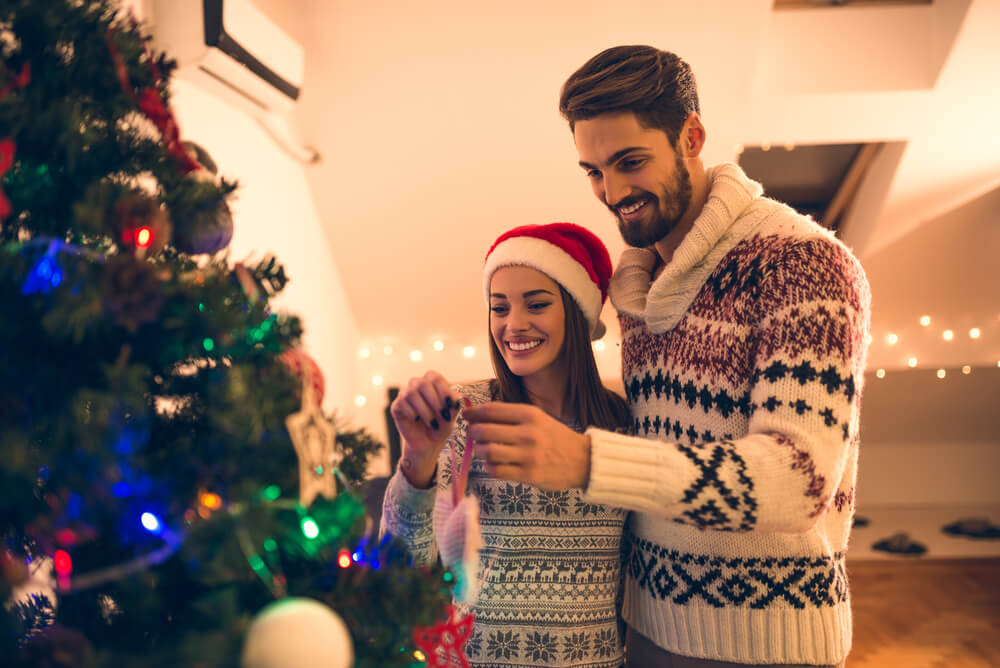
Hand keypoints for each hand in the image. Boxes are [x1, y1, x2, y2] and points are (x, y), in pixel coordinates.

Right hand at [389, 371, 462, 487]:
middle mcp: (417, 385)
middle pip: (422, 383)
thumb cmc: (441, 426)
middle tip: (444, 416)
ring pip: (411, 393)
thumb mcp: (451, 416)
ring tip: (433, 423)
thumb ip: (454, 405)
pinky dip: (412, 412)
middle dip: (435, 401)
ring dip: (424, 410)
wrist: (428, 443)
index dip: (443, 389)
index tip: (451, 404)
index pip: (434, 377)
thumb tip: (458, 397)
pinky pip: (401, 402)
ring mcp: (405, 395)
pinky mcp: (396, 406)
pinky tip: (417, 420)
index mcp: (431, 383)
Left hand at [462, 402, 590, 490]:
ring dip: (480, 451)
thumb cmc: (554, 437)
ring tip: (484, 450)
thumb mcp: (538, 418)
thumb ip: (510, 416)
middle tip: (473, 435)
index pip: (492, 410)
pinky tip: (494, 463)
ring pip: (487, 452)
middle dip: (473, 433)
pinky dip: (490, 466)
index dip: (473, 413)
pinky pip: (496, 470)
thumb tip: (477, 415)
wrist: (583, 460)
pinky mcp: (529, 475)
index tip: (466, 416)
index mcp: (530, 415)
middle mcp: (528, 433)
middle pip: (485, 431)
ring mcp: (528, 456)